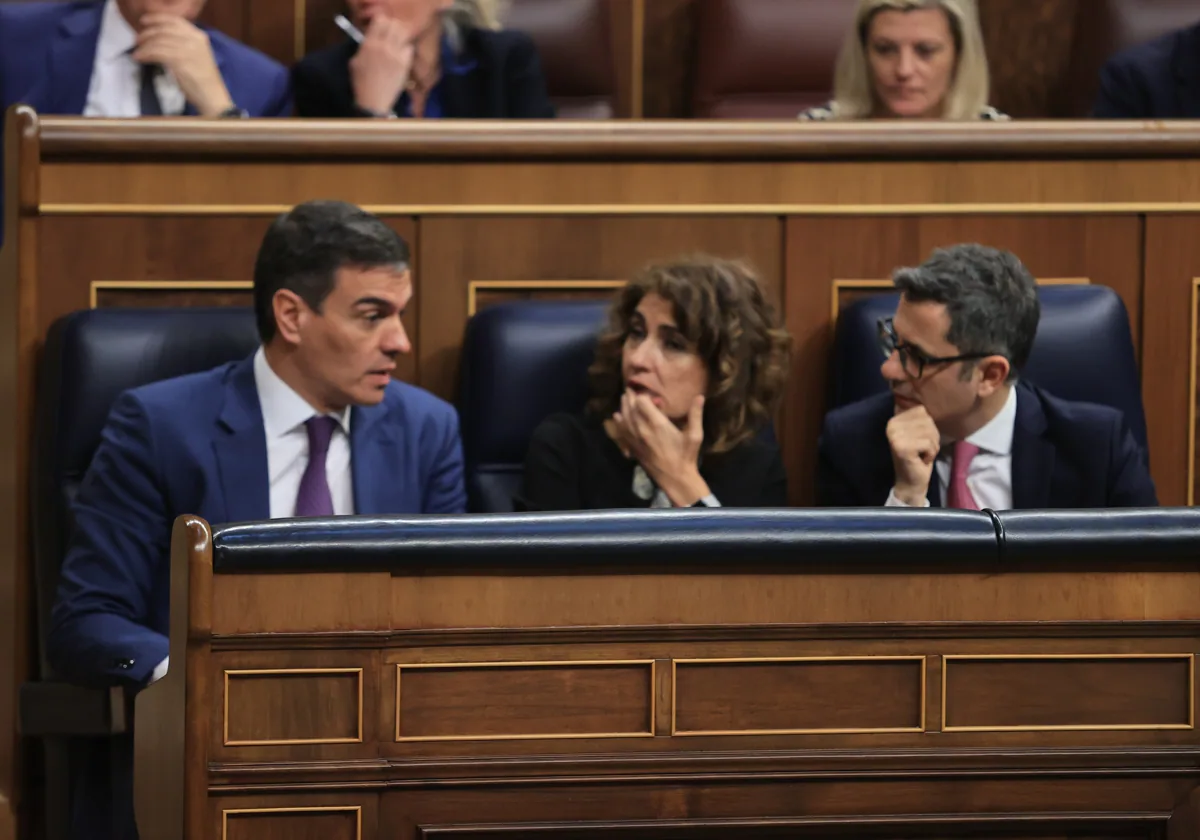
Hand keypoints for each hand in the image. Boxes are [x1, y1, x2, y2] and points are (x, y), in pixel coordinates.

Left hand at [134, 14, 232, 116]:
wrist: (212, 96)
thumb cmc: (204, 79)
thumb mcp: (196, 55)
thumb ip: (183, 43)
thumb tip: (160, 37)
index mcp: (199, 36)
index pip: (174, 20)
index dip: (156, 18)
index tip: (144, 21)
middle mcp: (193, 39)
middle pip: (163, 30)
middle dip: (147, 34)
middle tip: (137, 40)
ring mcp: (187, 49)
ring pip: (158, 41)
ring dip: (144, 46)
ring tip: (137, 52)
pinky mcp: (179, 61)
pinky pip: (156, 52)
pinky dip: (145, 54)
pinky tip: (140, 58)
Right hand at [350, 15, 417, 114]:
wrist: (374, 102)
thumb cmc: (361, 83)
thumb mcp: (355, 62)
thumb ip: (363, 47)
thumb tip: (370, 38)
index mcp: (369, 44)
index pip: (380, 21)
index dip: (381, 22)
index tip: (381, 27)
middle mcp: (383, 46)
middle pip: (393, 24)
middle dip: (392, 27)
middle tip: (390, 35)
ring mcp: (396, 55)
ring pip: (403, 34)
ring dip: (400, 36)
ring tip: (397, 44)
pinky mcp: (405, 64)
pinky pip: (409, 48)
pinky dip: (406, 49)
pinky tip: (401, 56)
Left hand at [613, 392, 710, 506]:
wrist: (675, 478)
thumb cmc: (686, 456)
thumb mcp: (695, 436)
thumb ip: (695, 415)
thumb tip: (699, 397)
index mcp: (657, 424)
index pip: (642, 402)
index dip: (644, 395)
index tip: (650, 394)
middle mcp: (642, 429)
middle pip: (631, 408)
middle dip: (630, 397)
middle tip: (630, 389)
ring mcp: (635, 439)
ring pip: (624, 418)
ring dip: (623, 407)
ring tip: (624, 398)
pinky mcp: (632, 448)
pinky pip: (622, 431)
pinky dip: (619, 422)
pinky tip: (617, 417)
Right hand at [886, 404, 940, 505]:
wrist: (910, 482)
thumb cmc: (918, 456)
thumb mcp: (918, 432)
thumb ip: (920, 418)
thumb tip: (929, 397)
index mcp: (894, 418)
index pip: (922, 410)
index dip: (928, 426)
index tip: (919, 439)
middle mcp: (891, 425)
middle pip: (927, 420)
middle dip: (931, 436)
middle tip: (921, 449)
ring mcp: (895, 436)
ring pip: (930, 432)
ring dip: (932, 445)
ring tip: (921, 454)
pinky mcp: (902, 447)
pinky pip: (929, 443)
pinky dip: (931, 453)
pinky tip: (921, 459)